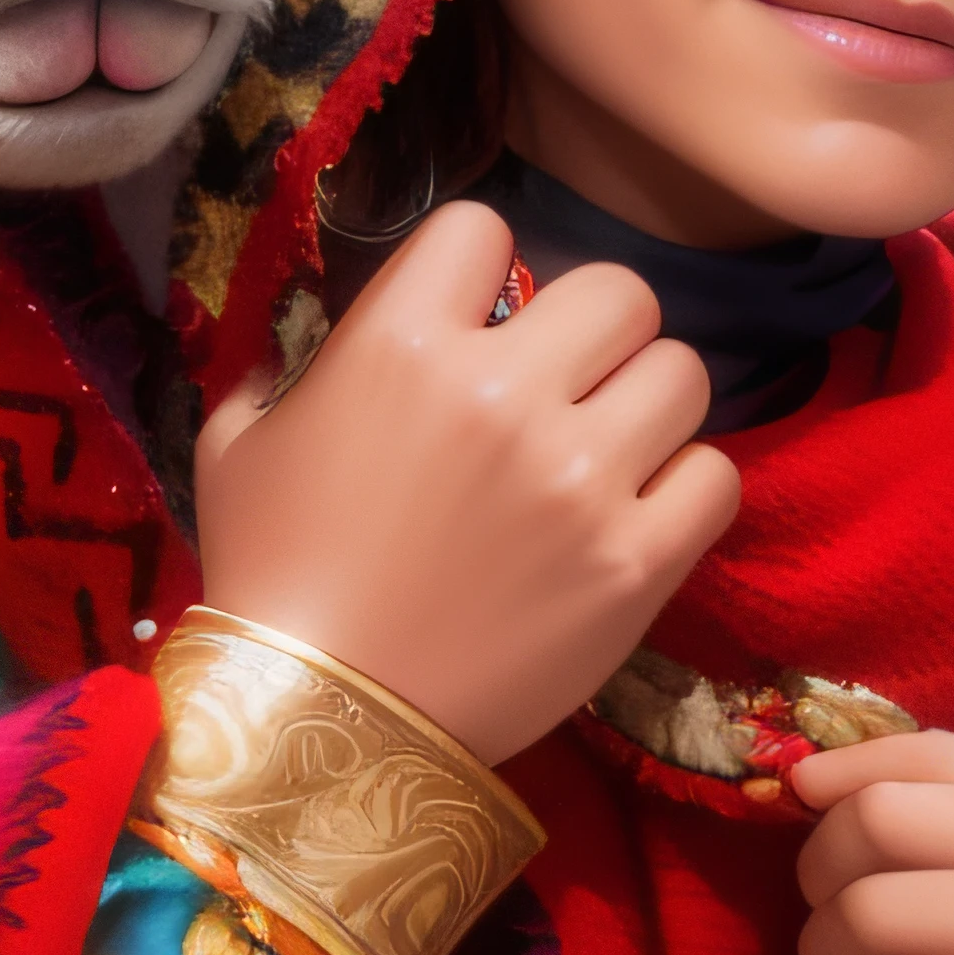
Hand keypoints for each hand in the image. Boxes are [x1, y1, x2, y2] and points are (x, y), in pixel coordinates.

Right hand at [194, 201, 734, 767]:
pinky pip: (715, 476)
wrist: (319, 727)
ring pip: (682, 370)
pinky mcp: (636, 563)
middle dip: (591, 327)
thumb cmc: (269, 574)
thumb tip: (327, 334)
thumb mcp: (238, 444)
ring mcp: (581, 479)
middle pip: (618, 288)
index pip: (483, 227)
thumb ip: (288, 365)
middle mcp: (504, 392)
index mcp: (401, 344)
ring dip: (646, 399)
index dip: (479, 266)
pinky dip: (684, 486)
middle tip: (565, 378)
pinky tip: (639, 508)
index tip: (474, 313)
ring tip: (611, 441)